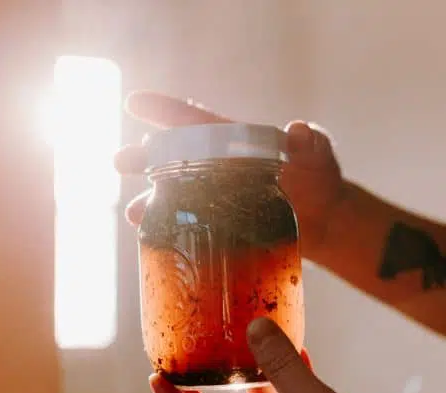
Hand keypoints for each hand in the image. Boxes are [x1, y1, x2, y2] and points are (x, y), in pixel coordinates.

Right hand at [114, 91, 344, 255]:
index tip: (134, 102)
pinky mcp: (220, 225)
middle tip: (119, 161)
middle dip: (145, 158)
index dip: (165, 111)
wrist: (326, 221)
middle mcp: (217, 167)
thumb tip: (299, 131)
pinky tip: (155, 238)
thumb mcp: (318, 154)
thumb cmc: (321, 176)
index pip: (195, 121)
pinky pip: (189, 224)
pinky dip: (169, 229)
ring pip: (174, 195)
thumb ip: (310, 142)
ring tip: (133, 213)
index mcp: (233, 142)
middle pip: (173, 158)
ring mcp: (216, 197)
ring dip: (150, 202)